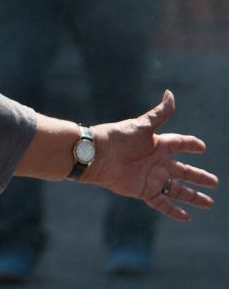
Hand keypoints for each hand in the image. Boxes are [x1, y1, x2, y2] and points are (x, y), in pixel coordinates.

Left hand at [86, 91, 217, 221]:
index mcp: (159, 144)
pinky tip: (187, 217)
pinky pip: (162, 203)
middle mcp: (158, 162)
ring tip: (209, 203)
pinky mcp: (144, 190)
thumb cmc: (118, 137)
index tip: (201, 147)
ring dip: (193, 196)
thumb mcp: (142, 125)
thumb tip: (170, 93)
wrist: (97, 154)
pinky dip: (174, 211)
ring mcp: (152, 178)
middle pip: (184, 171)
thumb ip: (159, 113)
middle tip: (215, 182)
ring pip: (178, 190)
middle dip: (199, 177)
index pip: (180, 144)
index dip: (191, 145)